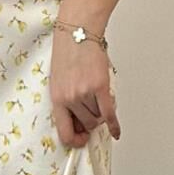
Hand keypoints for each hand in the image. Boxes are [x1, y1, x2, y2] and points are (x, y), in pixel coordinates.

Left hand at [49, 31, 120, 148]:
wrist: (77, 33)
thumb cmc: (68, 54)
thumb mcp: (59, 81)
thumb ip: (67, 102)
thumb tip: (79, 122)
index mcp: (57, 99)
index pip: (65, 132)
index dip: (75, 140)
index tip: (82, 140)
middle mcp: (70, 99)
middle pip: (88, 125)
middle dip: (93, 121)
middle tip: (94, 109)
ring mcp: (85, 93)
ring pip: (100, 118)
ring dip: (102, 111)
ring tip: (98, 96)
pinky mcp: (100, 87)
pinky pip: (109, 113)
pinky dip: (114, 125)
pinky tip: (116, 132)